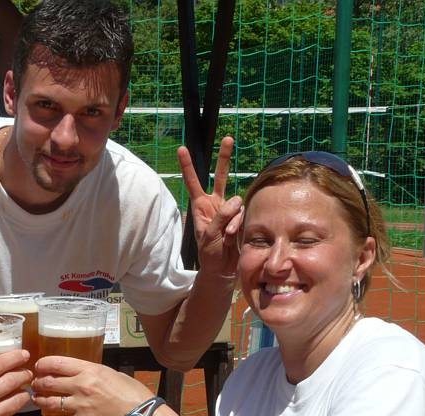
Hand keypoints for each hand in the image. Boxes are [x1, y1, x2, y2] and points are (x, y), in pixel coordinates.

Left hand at [32, 356, 150, 415]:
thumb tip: (75, 371)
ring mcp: (80, 406)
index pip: (57, 363)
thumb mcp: (109, 373)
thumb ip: (90, 371)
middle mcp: (81, 386)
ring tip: (38, 399)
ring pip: (49, 402)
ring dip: (40, 400)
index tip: (38, 367)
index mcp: (89, 370)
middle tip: (35, 384)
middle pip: (48, 382)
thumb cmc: (131, 392)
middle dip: (38, 383)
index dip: (42, 364)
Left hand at [177, 136, 243, 277]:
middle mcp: (215, 204)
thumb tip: (236, 199)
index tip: (181, 149)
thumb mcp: (209, 235)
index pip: (193, 182)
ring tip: (226, 237)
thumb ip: (221, 216)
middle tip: (228, 138)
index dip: (188, 166)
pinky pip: (243, 214)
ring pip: (236, 201)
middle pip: (219, 176)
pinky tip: (234, 238)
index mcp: (200, 206)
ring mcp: (230, 210)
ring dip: (232, 220)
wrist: (222, 269)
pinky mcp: (241, 217)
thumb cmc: (209, 254)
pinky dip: (239, 226)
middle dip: (224, 157)